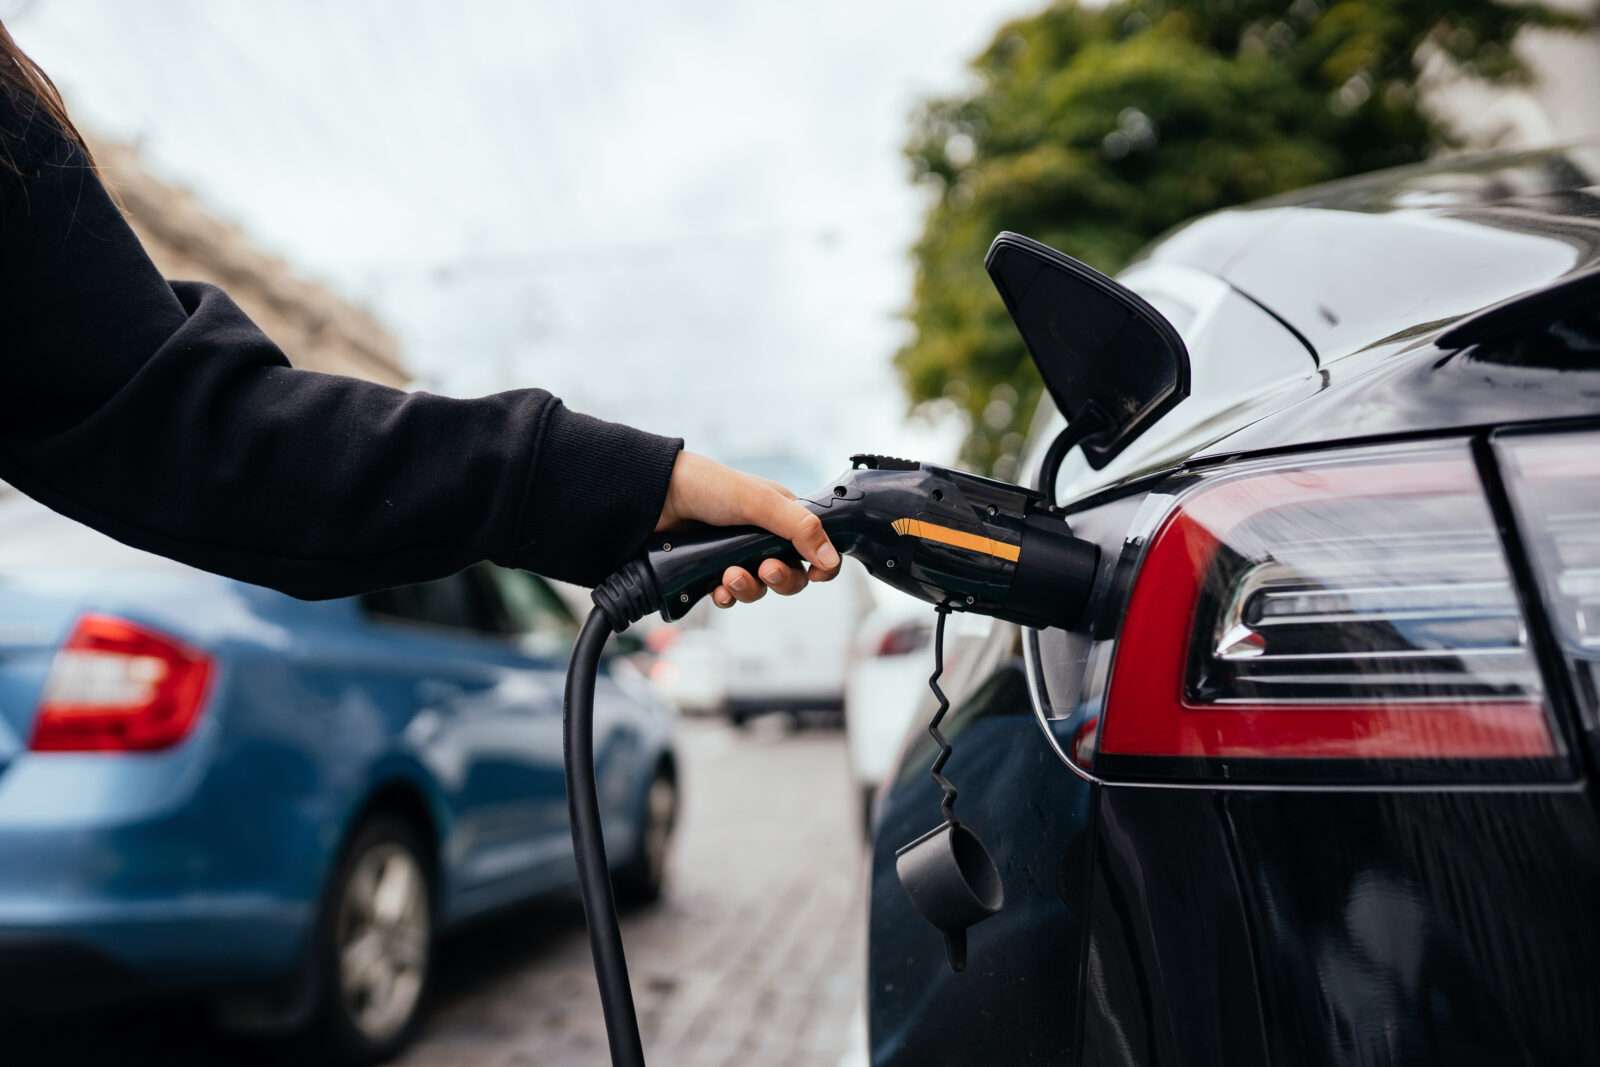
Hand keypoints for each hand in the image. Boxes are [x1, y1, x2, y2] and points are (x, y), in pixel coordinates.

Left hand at [656, 451, 840, 608]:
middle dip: (781, 580)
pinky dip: (726, 596)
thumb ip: (799, 528)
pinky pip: (730, 596)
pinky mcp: (712, 572)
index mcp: (782, 516)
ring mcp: (737, 556)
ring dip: (749, 588)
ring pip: (759, 590)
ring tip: (730, 576)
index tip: (814, 574)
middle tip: (765, 570)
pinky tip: (716, 588)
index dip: (820, 566)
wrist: (654, 498)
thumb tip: (831, 558)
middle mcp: (762, 538)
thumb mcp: (759, 502)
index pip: (816, 548)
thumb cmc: (707, 487)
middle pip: (790, 576)